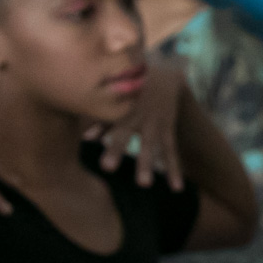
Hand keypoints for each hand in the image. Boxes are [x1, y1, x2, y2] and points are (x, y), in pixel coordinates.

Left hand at [87, 64, 186, 190]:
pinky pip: (171, 151)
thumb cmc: (132, 90)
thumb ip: (102, 120)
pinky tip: (176, 188)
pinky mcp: (168, 128)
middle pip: (125, 133)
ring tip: (143, 185)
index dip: (99, 127)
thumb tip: (85, 138)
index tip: (86, 139)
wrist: (165, 75)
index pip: (108, 118)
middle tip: (107, 167)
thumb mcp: (117, 99)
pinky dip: (174, 169)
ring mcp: (155, 122)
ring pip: (151, 145)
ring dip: (147, 164)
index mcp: (120, 107)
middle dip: (117, 149)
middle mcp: (137, 116)